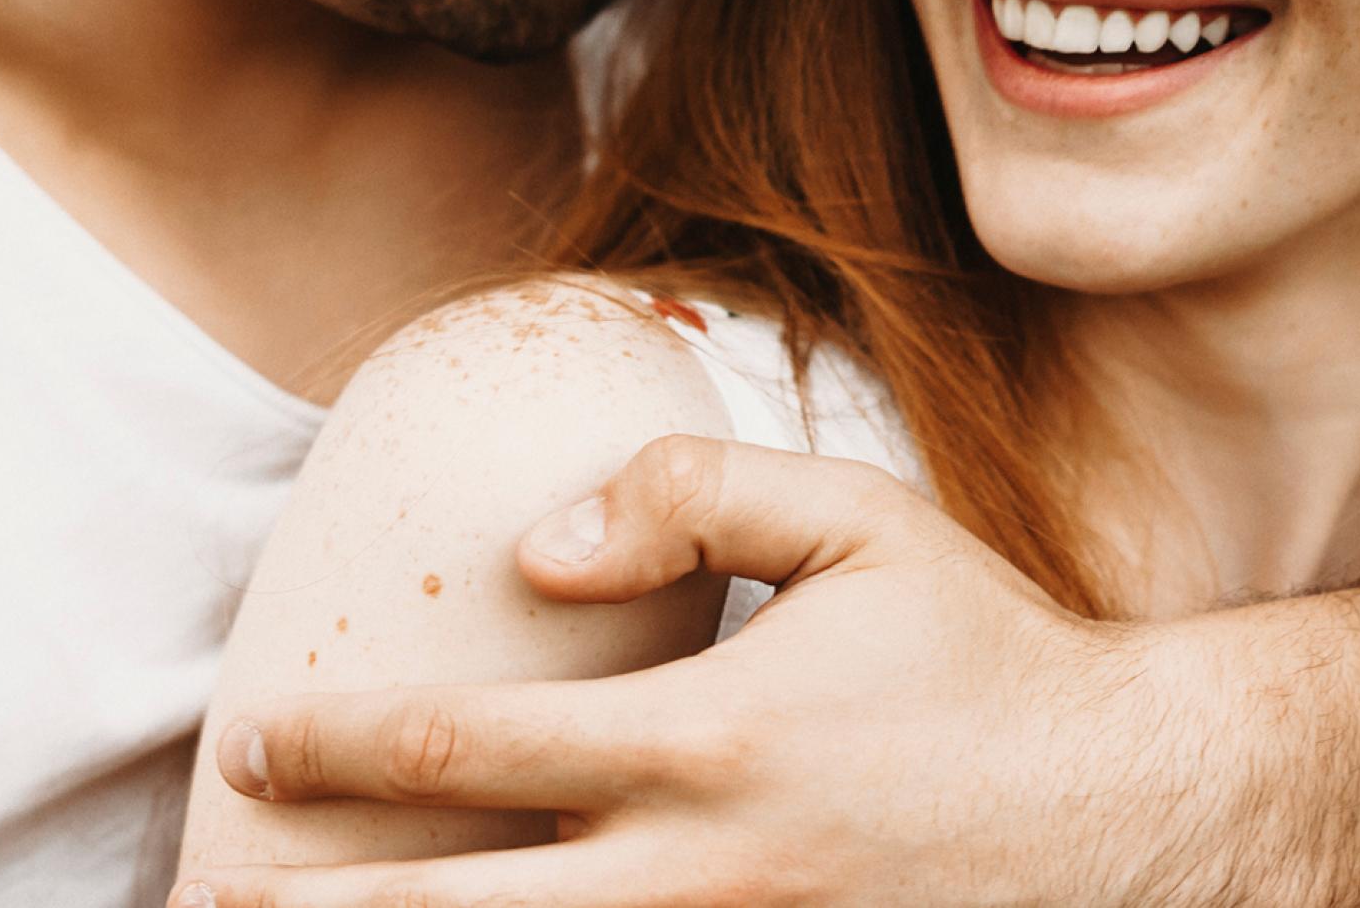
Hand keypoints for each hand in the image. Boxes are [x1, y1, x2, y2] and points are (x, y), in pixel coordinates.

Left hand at [169, 437, 1239, 907]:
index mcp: (705, 738)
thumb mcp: (861, 523)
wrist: (1132, 813)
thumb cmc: (985, 657)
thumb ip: (693, 492)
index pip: (475, 742)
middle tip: (227, 897)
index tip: (260, 746)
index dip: (345, 745)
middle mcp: (701, 870)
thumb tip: (534, 547)